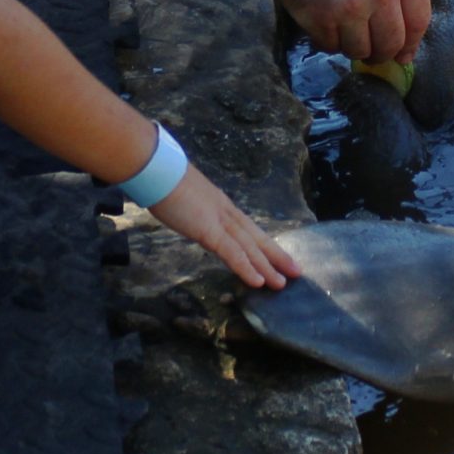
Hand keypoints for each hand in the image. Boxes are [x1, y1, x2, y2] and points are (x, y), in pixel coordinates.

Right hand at [146, 170, 302, 289]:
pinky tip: (258, 281)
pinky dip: (246, 267)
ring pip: (249, 247)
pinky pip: (232, 253)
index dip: (262, 242)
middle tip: (295, 271)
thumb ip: (192, 208)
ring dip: (267, 266)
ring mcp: (219, 220)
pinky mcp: (209, 230)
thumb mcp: (183, 196)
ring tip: (282, 284)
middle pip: (256, 237)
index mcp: (220, 204)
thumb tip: (190, 214)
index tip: (276, 253)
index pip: (247, 227)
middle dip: (276, 255)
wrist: (157, 169)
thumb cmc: (162, 178)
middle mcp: (225, 211)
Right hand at [269, 0, 430, 63]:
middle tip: (373, 51)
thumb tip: (405, 45)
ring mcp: (350, 7)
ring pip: (361, 51)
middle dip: (382, 53)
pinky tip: (326, 23)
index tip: (403, 54)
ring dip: (354, 47)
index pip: (418, 22)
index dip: (411, 44)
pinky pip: (332, 47)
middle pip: (391, 44)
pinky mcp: (321, 19)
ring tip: (345, 31)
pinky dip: (330, 41)